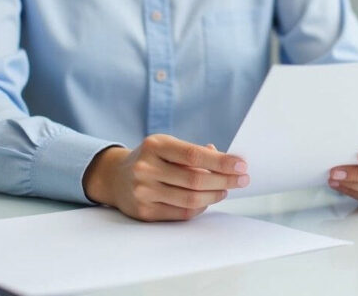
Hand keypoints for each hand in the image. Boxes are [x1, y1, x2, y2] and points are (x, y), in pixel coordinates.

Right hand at [82, 135, 248, 221]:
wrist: (115, 177)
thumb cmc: (151, 159)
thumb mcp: (168, 146)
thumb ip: (194, 152)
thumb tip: (227, 160)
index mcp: (155, 146)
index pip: (194, 155)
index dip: (221, 161)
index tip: (242, 165)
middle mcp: (146, 168)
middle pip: (195, 180)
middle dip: (225, 180)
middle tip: (242, 179)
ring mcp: (143, 192)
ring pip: (190, 199)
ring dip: (215, 195)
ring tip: (226, 189)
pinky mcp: (144, 212)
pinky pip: (181, 213)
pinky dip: (200, 207)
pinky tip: (208, 199)